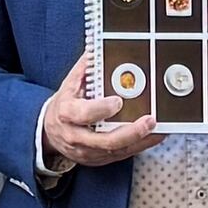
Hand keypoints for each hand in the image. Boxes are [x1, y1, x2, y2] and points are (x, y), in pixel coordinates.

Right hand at [41, 56, 158, 173]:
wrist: (49, 133)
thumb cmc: (63, 106)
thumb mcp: (69, 84)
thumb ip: (86, 68)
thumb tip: (99, 48)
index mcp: (66, 114)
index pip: (83, 114)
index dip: (101, 109)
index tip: (118, 101)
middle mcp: (75, 136)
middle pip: (104, 141)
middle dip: (130, 132)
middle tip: (149, 120)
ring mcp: (87, 151)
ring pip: (116, 151)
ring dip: (140, 141)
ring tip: (158, 129)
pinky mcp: (97, 159)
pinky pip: (121, 155)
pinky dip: (139, 146)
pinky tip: (153, 137)